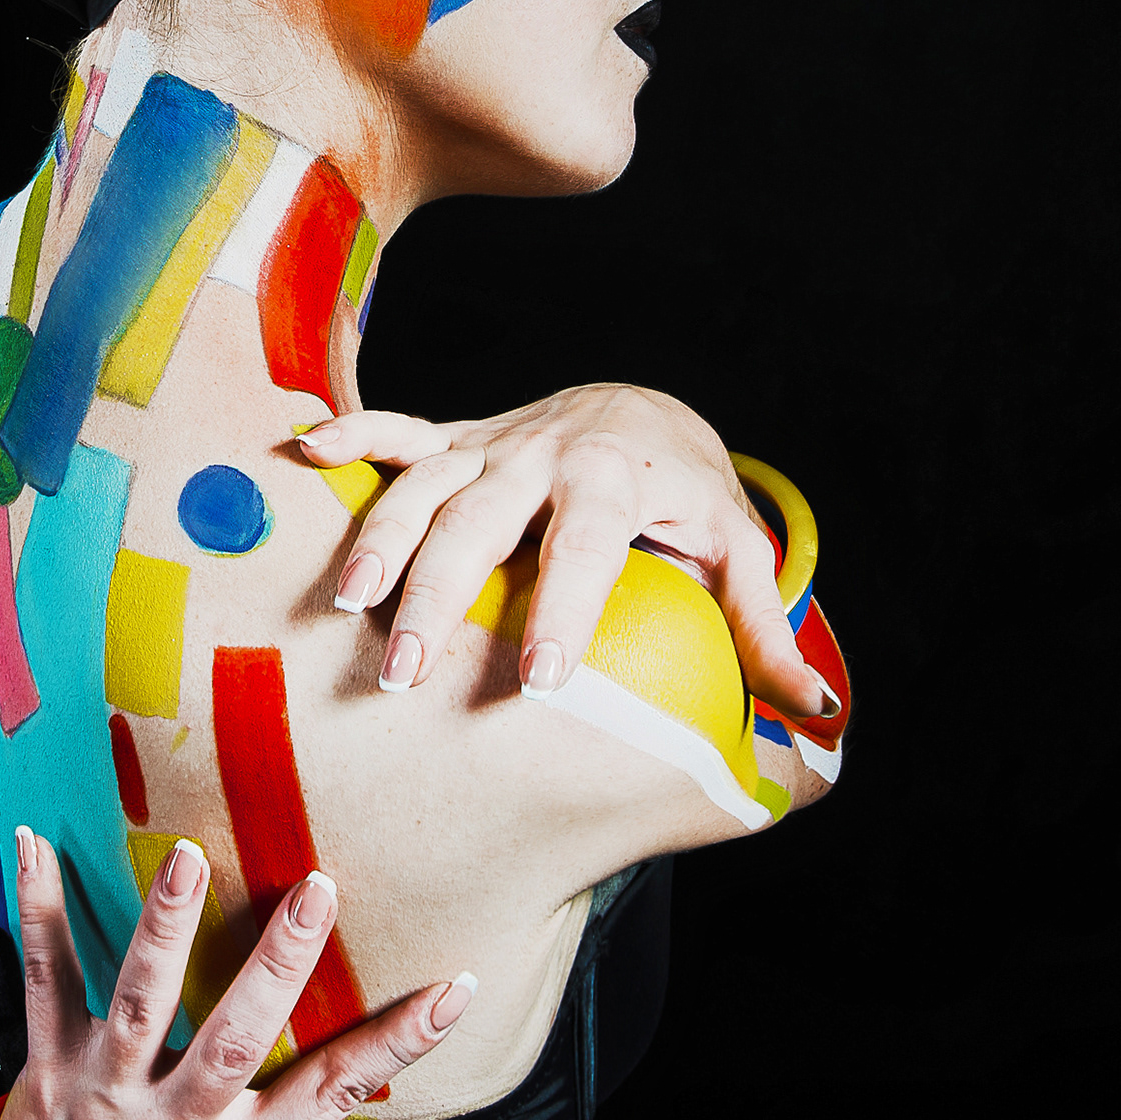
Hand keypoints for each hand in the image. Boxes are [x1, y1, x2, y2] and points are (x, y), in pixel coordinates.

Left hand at [0, 827, 475, 1119]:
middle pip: (234, 1041)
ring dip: (165, 930)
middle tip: (319, 890)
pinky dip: (38, 910)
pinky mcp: (46, 1056)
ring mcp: (104, 1088)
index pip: (331, 1096)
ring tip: (190, 860)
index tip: (456, 988)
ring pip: (138, 1002)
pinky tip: (36, 843)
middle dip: (277, 966)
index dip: (398, 1047)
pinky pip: (44, 977)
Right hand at [299, 383, 827, 717]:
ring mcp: (492, 443)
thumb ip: (764, 630)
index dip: (561, 612)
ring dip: (381, 542)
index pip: (585, 547)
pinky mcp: (457, 437)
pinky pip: (397, 429)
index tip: (537, 682)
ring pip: (426, 486)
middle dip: (441, 594)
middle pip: (482, 521)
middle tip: (409, 671)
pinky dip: (351, 435)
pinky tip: (302, 450)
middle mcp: (544, 454)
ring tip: (346, 607)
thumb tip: (818, 709)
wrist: (647, 410)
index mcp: (615, 482)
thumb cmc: (691, 498)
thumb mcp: (735, 551)